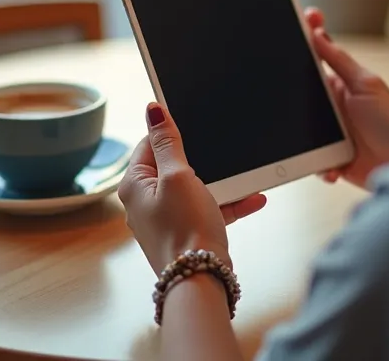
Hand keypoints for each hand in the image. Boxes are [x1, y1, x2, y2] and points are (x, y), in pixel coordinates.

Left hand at [118, 103, 267, 273]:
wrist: (200, 279)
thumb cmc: (184, 229)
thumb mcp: (178, 176)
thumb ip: (167, 142)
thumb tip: (153, 111)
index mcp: (134, 185)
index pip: (147, 144)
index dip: (170, 133)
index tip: (192, 124)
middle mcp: (144, 202)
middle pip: (172, 166)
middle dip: (201, 158)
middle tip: (221, 149)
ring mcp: (165, 219)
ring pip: (193, 188)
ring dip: (220, 182)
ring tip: (245, 174)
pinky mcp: (186, 233)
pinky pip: (207, 210)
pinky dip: (228, 203)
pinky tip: (254, 197)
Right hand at [306, 8, 388, 188]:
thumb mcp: (366, 84)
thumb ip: (340, 60)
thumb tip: (317, 33)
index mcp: (340, 84)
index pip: (318, 57)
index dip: (308, 37)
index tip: (300, 18)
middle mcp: (332, 106)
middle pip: (301, 92)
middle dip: (291, 94)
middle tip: (291, 96)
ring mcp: (329, 132)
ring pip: (299, 128)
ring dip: (303, 137)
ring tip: (321, 142)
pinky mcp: (329, 158)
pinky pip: (310, 159)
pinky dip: (320, 164)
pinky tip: (334, 165)